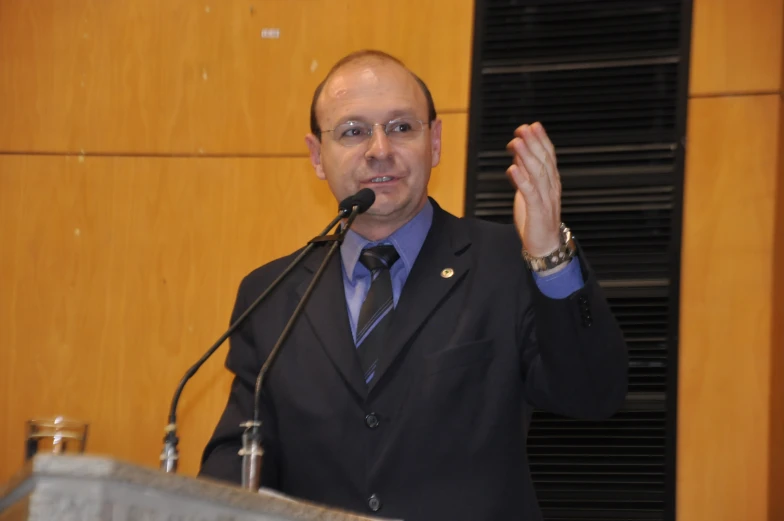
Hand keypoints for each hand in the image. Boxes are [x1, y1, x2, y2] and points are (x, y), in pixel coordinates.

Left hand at [505, 122, 561, 256]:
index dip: (541, 140)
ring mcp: (546, 199)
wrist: (545, 245)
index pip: (549, 156)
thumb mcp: (530, 192)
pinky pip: (530, 193)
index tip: (532, 126)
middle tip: (523, 128)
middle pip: (543, 161)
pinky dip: (521, 180)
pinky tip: (512, 169)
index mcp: (551, 182)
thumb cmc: (537, 219)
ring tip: (516, 142)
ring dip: (527, 156)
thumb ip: (526, 173)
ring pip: (538, 174)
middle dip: (533, 143)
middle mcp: (551, 188)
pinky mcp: (538, 212)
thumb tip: (518, 154)